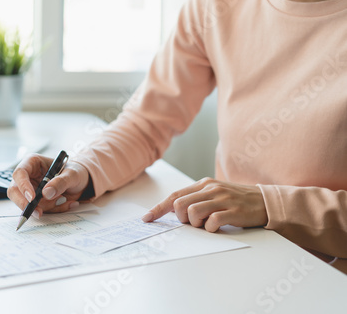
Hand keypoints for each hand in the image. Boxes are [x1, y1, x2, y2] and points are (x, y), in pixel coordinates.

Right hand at [7, 154, 89, 216]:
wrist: (81, 182)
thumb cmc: (75, 172)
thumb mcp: (72, 174)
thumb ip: (60, 182)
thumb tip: (46, 193)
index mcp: (32, 163)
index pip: (20, 173)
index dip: (22, 186)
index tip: (32, 198)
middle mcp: (28, 176)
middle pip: (14, 191)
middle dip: (26, 204)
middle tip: (39, 212)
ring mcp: (30, 189)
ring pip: (26, 204)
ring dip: (46, 207)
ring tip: (64, 199)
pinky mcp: (36, 201)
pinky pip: (38, 210)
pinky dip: (52, 210)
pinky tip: (65, 203)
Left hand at [142, 177, 267, 231]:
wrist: (265, 202)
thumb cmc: (235, 201)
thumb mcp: (214, 194)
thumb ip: (195, 199)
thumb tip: (173, 211)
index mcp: (203, 184)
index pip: (174, 195)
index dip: (158, 208)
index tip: (146, 219)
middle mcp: (211, 189)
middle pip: (179, 205)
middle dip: (180, 218)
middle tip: (193, 222)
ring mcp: (222, 199)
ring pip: (192, 212)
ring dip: (196, 224)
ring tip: (207, 224)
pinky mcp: (233, 211)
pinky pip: (212, 222)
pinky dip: (210, 228)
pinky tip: (218, 226)